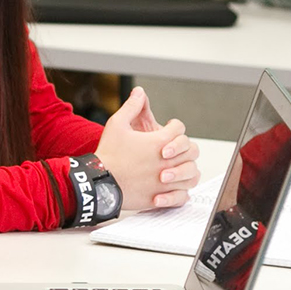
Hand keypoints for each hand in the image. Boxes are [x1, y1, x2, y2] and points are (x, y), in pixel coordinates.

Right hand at [96, 87, 200, 211]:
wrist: (99, 182)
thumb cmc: (108, 154)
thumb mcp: (117, 124)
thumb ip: (131, 107)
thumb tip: (139, 92)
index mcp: (160, 142)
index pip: (179, 129)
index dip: (174, 126)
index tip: (169, 128)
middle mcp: (168, 162)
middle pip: (191, 150)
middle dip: (184, 147)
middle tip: (175, 148)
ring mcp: (166, 181)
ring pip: (191, 174)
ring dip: (187, 169)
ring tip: (178, 167)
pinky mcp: (161, 197)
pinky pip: (182, 196)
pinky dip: (182, 192)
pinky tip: (174, 187)